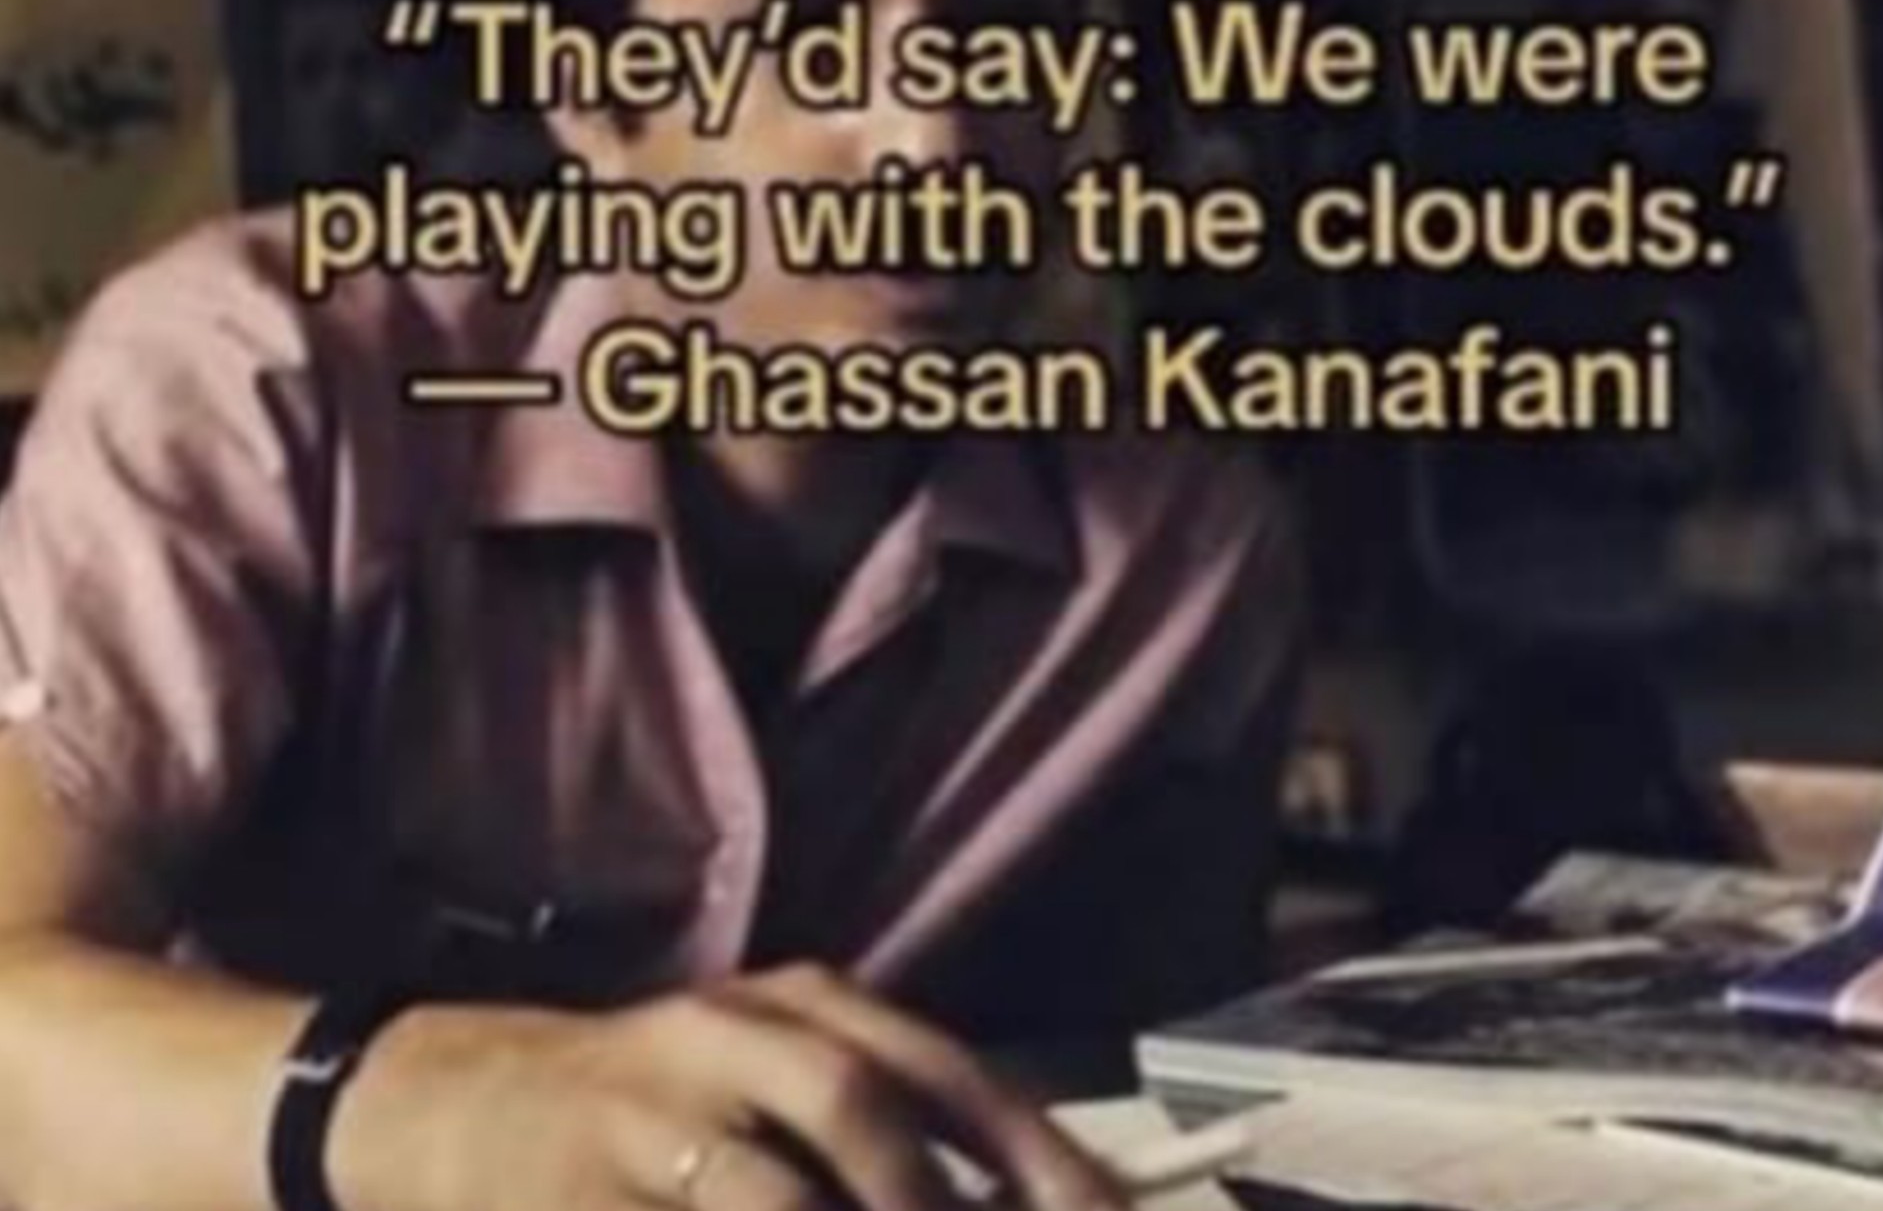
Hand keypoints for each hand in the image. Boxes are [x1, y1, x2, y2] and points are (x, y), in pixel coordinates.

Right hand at [338, 964, 1128, 1210]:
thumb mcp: (774, 1073)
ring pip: (773, 1193)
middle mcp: (726, 1037)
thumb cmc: (661, 1101)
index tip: (1106, 1210)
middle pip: (859, 1107)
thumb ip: (887, 1123)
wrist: (463, 1101)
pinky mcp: (581, 1196)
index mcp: (796, 1004)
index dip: (1033, 1149)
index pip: (938, 1069)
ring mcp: (648, 1119)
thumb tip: (1020, 1190)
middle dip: (940, 1197)